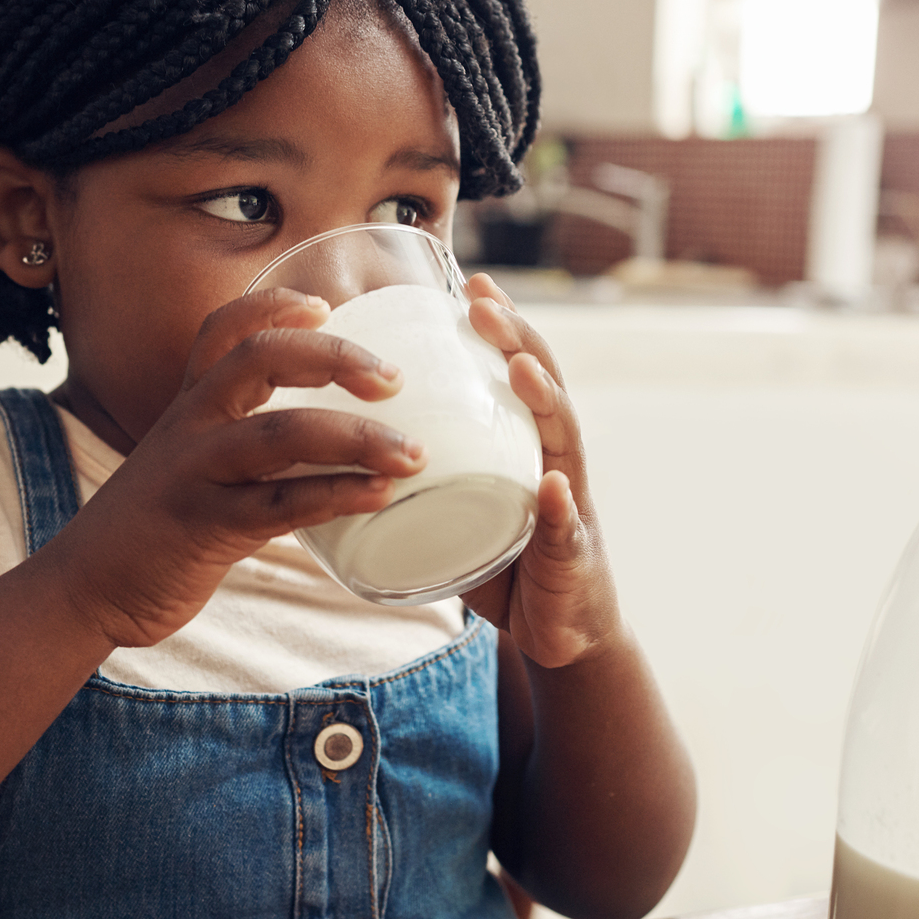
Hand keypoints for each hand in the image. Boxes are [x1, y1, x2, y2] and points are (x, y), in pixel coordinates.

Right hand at [41, 288, 427, 648]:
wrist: (84, 589)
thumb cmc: (153, 529)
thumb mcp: (188, 468)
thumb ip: (244, 449)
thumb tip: (328, 449)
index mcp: (189, 406)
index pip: (224, 330)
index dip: (274, 306)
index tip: (325, 303)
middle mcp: (191, 426)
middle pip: (261, 359)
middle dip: (335, 358)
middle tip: (394, 380)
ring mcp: (196, 473)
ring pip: (282, 432)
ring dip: (358, 438)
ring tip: (413, 455)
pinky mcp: (205, 526)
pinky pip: (281, 503)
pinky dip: (336, 495)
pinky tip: (379, 498)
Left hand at [459, 274, 625, 667]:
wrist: (562, 635)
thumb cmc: (507, 563)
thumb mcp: (461, 507)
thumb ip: (424, 475)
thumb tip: (348, 442)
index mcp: (528, 448)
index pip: (520, 374)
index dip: (502, 328)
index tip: (471, 283)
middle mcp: (557, 465)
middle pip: (546, 390)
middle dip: (519, 341)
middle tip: (483, 304)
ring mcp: (570, 509)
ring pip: (563, 445)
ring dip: (545, 402)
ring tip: (519, 370)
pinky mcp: (570, 560)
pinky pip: (566, 532)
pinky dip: (559, 508)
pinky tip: (552, 487)